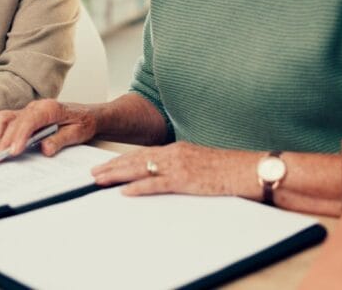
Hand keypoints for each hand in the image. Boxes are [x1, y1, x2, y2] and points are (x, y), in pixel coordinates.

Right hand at [0, 99, 95, 156]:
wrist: (88, 115)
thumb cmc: (83, 123)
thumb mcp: (78, 133)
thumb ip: (61, 140)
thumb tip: (45, 148)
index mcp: (51, 108)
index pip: (30, 120)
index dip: (20, 136)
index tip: (14, 151)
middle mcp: (36, 106)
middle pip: (14, 121)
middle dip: (5, 140)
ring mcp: (28, 110)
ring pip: (5, 118)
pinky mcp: (24, 117)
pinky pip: (6, 122)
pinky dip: (0, 134)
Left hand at [92, 142, 250, 196]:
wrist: (248, 169)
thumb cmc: (228, 168)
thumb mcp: (199, 161)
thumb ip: (181, 164)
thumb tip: (163, 172)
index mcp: (177, 148)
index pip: (142, 153)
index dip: (121, 159)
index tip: (105, 165)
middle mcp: (174, 153)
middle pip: (135, 159)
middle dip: (112, 166)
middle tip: (93, 173)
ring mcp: (179, 166)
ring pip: (141, 169)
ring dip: (118, 174)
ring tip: (100, 180)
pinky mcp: (186, 180)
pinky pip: (158, 184)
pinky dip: (140, 187)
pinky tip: (126, 191)